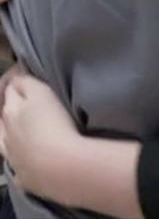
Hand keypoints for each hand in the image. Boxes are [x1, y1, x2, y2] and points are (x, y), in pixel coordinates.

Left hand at [0, 75, 80, 203]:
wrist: (62, 166)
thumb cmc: (54, 124)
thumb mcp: (41, 92)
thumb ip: (25, 82)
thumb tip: (16, 77)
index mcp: (11, 111)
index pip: (10, 88)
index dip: (16, 78)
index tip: (25, 72)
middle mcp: (6, 135)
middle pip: (2, 117)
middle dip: (7, 106)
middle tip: (21, 99)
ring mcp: (12, 158)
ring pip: (4, 143)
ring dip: (8, 134)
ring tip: (21, 129)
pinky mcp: (23, 177)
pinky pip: (17, 166)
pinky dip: (19, 160)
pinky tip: (27, 158)